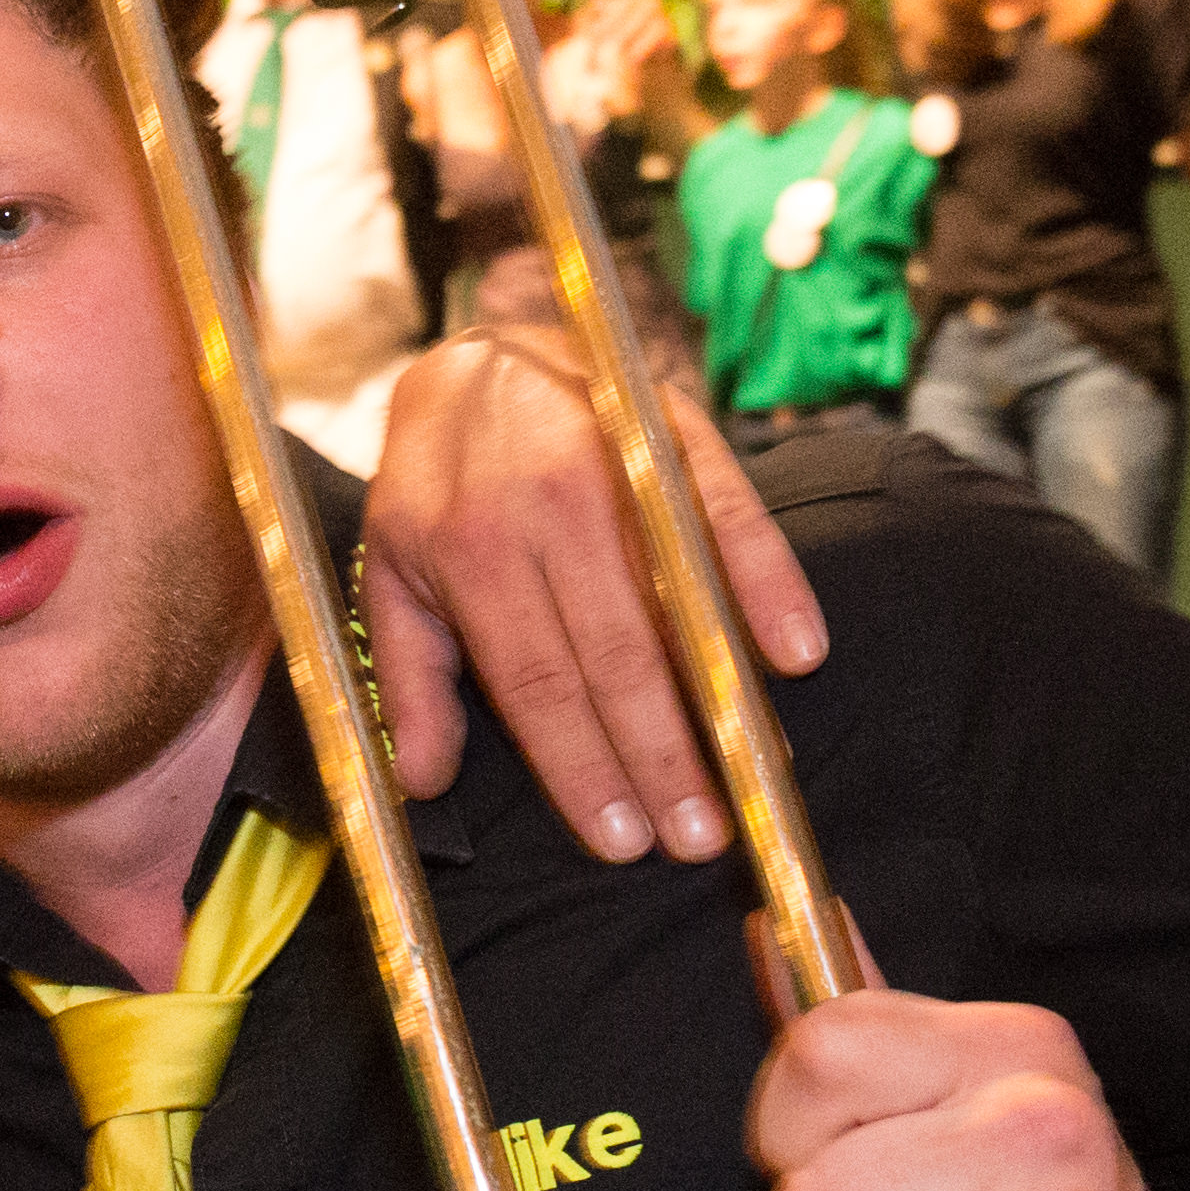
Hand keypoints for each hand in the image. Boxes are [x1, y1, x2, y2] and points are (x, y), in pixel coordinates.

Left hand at [356, 328, 826, 858]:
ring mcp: (615, 469)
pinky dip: (768, 584)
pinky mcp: (677, 441)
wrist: (478, 350)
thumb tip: (423, 781)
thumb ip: (410, 676)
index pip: (534, 683)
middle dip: (661, 757)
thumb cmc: (437, 484)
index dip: (582, 767)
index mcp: (468, 552)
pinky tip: (797, 651)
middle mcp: (543, 509)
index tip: (621, 839)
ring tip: (758, 773)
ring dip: (721, 695)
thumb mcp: (392, 572)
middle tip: (701, 837)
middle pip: (613, 656)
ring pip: (676, 602)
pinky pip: (731, 518)